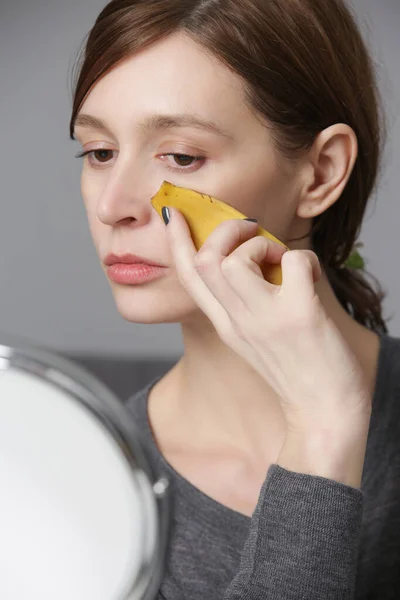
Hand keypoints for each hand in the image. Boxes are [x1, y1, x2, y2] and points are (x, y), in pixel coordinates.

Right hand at [163, 208, 371, 435]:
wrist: (324, 414)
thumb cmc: (298, 370)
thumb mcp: (255, 338)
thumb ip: (245, 303)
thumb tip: (254, 258)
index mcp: (225, 325)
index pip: (188, 277)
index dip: (177, 241)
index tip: (174, 213)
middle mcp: (237, 322)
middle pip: (205, 261)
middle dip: (225, 230)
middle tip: (253, 232)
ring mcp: (265, 319)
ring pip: (236, 261)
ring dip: (262, 245)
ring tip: (281, 261)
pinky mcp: (299, 316)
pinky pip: (293, 262)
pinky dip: (304, 259)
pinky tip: (312, 276)